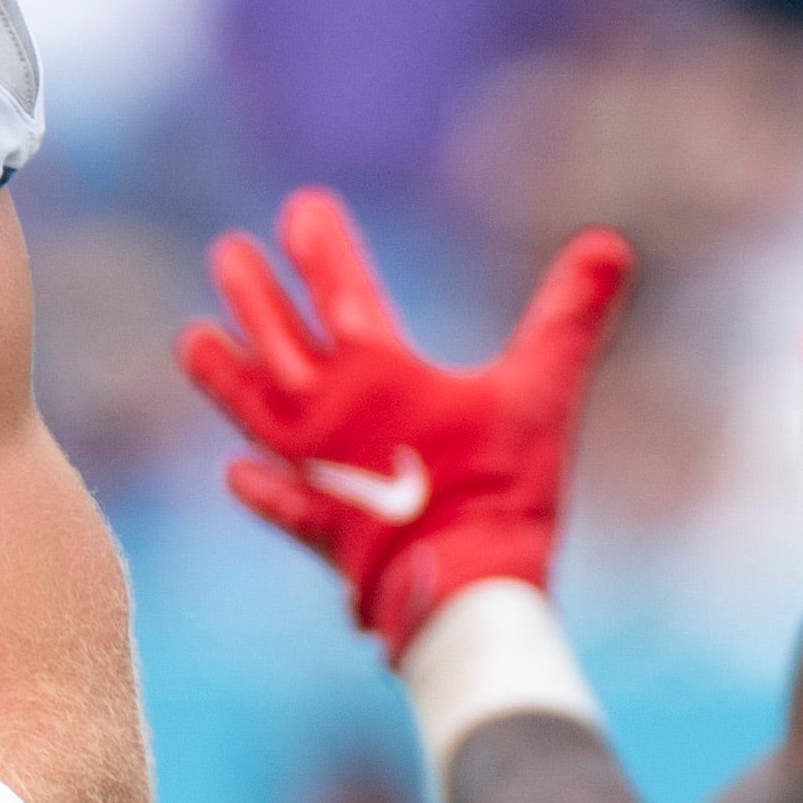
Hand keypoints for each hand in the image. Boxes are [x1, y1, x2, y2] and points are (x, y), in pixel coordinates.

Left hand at [177, 187, 633, 658]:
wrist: (460, 596)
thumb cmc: (500, 491)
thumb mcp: (543, 394)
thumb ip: (570, 318)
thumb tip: (611, 244)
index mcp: (376, 378)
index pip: (339, 293)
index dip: (320, 247)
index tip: (300, 206)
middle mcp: (330, 421)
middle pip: (278, 345)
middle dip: (254, 296)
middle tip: (226, 255)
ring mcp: (318, 478)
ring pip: (257, 414)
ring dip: (225, 377)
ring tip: (190, 341)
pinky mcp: (326, 534)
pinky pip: (282, 504)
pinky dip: (261, 488)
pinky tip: (237, 473)